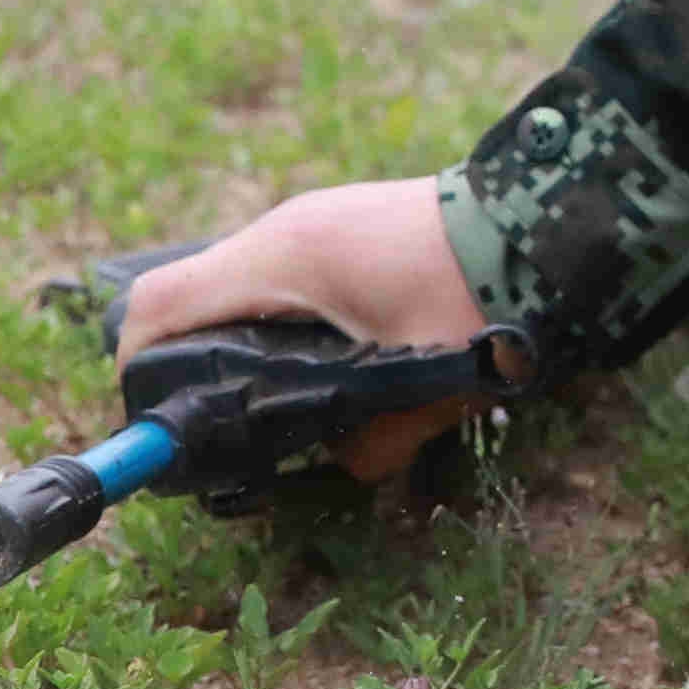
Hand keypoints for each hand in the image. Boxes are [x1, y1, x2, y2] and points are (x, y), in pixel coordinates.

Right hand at [111, 178, 492, 482]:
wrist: (551, 220)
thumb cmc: (483, 297)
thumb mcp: (426, 385)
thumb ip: (373, 440)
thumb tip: (340, 468)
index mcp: (285, 258)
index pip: (163, 302)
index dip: (136, 366)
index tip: (150, 422)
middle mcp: (287, 229)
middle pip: (188, 294)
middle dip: (183, 361)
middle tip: (203, 423)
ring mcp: (317, 221)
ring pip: (235, 284)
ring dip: (231, 339)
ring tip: (259, 399)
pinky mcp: (345, 226)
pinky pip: (280, 276)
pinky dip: (275, 318)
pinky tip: (314, 359)